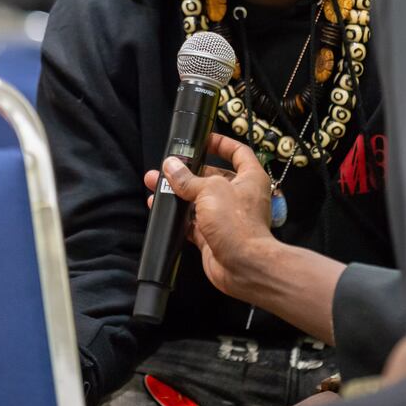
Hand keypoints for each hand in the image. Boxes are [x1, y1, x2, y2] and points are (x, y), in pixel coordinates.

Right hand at [144, 133, 273, 299]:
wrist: (243, 265)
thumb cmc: (238, 224)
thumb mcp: (210, 190)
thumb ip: (188, 179)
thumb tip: (171, 166)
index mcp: (250, 178)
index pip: (238, 152)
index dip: (221, 144)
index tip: (203, 139)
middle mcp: (240, 195)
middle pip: (212, 176)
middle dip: (188, 171)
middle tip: (168, 166)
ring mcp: (226, 216)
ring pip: (198, 200)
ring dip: (178, 193)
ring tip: (155, 185)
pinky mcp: (213, 235)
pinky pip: (192, 222)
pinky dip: (178, 217)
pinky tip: (162, 210)